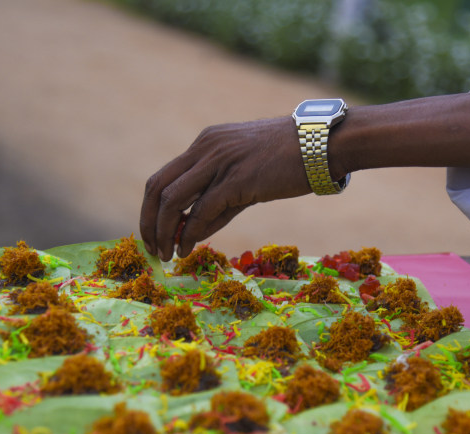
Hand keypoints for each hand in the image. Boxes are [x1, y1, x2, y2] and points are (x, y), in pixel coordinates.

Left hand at [140, 116, 310, 260]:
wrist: (321, 145)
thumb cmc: (289, 161)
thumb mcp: (245, 175)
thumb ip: (218, 201)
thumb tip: (192, 232)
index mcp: (206, 144)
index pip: (163, 177)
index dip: (150, 208)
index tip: (154, 234)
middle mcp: (206, 148)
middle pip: (157, 186)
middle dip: (148, 221)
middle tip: (152, 248)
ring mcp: (219, 162)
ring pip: (172, 200)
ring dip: (163, 231)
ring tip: (167, 254)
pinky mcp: (236, 179)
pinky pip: (201, 210)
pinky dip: (189, 233)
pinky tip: (187, 249)